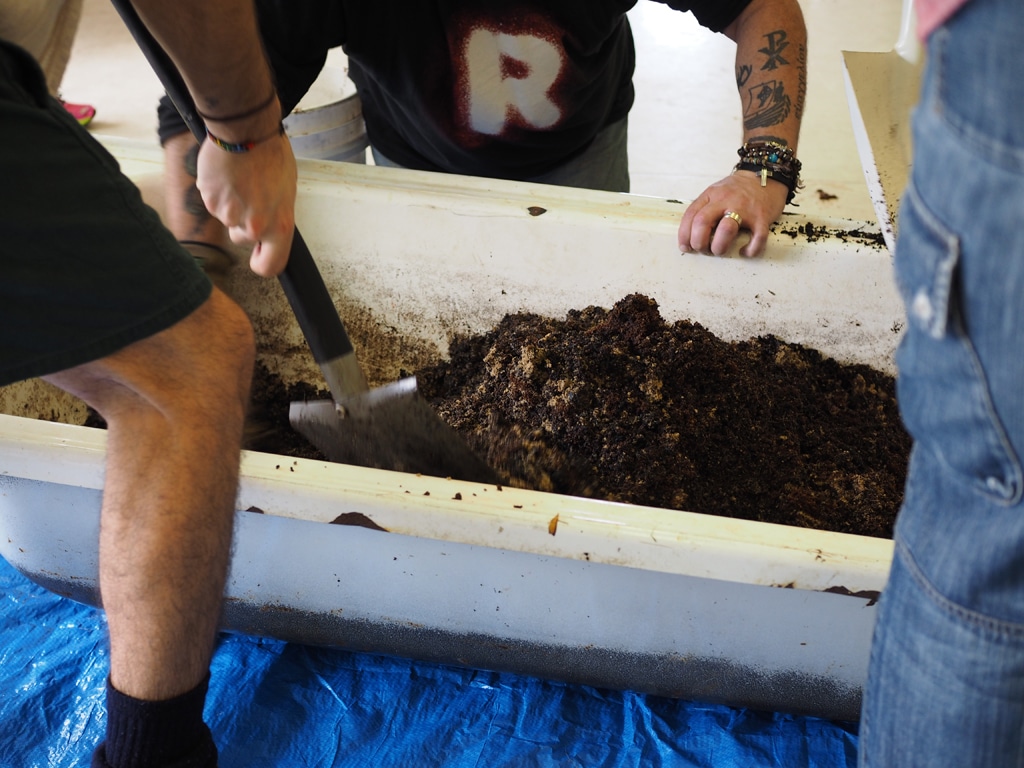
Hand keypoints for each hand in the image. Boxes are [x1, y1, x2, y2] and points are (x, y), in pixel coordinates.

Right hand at [196, 131, 297, 276]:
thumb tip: (269, 230)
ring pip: (227, 219)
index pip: (270, 266)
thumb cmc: (271, 156)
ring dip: (230, 204)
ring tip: (240, 179)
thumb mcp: (285, 192)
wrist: (246, 131)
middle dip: (242, 224)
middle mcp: (253, 226)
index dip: (262, 262)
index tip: (258, 255)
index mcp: (278, 225)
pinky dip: (217, 192)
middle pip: (241, 239)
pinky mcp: (210, 200)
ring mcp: (229, 215)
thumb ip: (276, 217)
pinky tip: (227, 174)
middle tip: (249, 197)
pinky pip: (213, 203)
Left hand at [678, 171, 787, 257]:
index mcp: (711, 195)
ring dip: (719, 247)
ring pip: (726, 229)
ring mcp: (745, 209)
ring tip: (720, 250)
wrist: (767, 176)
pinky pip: (757, 238)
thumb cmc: (739, 190)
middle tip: (703, 250)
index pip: (691, 215)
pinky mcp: (762, 217)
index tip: (685, 246)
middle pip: (702, 222)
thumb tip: (690, 235)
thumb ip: (704, 209)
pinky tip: (745, 252)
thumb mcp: (716, 192)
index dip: (684, 235)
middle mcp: (726, 200)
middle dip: (698, 242)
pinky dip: (750, 250)